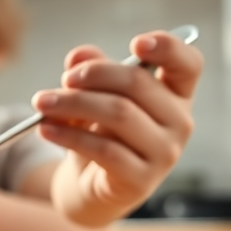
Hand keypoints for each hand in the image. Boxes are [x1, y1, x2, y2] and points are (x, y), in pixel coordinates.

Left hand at [32, 30, 201, 225]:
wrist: (90, 187)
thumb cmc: (100, 133)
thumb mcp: (95, 97)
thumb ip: (91, 70)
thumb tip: (78, 55)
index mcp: (176, 95)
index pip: (188, 64)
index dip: (168, 48)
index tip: (136, 43)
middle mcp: (179, 122)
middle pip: (139, 84)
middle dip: (94, 75)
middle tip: (63, 80)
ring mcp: (165, 154)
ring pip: (119, 114)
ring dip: (73, 104)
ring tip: (42, 104)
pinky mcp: (141, 180)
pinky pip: (104, 150)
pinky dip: (69, 136)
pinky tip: (46, 129)